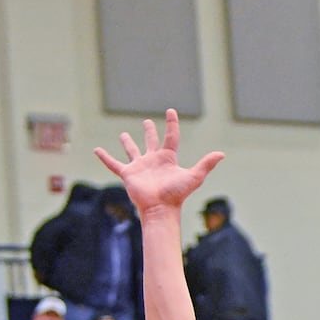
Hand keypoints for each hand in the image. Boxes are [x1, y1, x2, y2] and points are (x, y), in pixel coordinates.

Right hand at [94, 110, 223, 215]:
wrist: (160, 208)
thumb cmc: (177, 194)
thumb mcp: (194, 176)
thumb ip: (206, 164)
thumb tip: (222, 154)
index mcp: (168, 159)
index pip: (170, 137)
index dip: (171, 124)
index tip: (170, 111)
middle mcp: (154, 160)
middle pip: (151, 142)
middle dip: (149, 132)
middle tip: (147, 121)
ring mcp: (140, 167)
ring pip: (132, 151)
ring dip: (128, 142)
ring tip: (123, 134)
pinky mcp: (128, 174)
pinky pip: (113, 164)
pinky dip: (105, 157)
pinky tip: (96, 150)